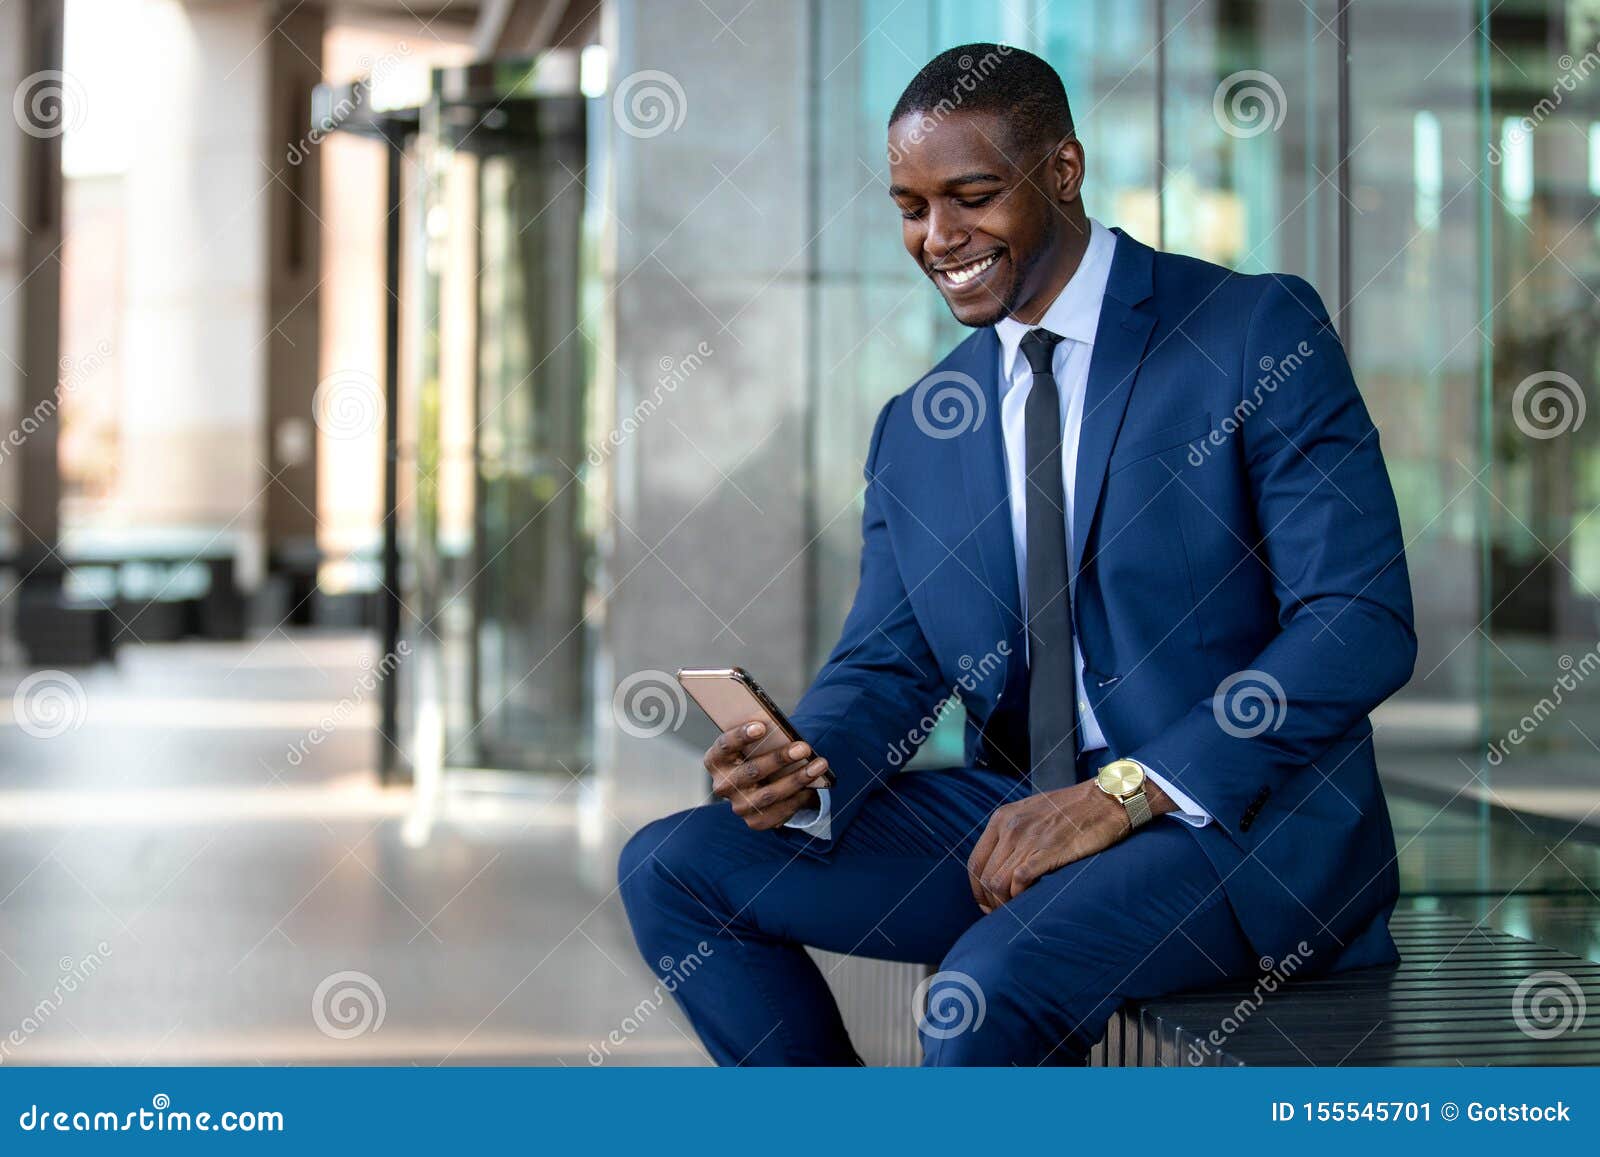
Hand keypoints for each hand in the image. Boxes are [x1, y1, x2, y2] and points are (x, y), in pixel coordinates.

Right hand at [704, 721, 831, 830]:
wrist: (760, 786)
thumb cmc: (759, 753)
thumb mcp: (755, 744)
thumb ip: (763, 738)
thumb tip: (786, 733)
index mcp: (716, 759)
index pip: (725, 746)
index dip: (741, 736)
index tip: (762, 726)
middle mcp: (722, 785)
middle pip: (752, 771)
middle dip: (780, 759)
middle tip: (804, 747)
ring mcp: (738, 806)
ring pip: (769, 794)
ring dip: (797, 779)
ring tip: (819, 765)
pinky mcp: (754, 822)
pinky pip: (779, 811)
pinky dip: (798, 798)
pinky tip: (814, 787)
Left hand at [967, 777, 1172, 912]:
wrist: (1106, 799)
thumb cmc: (1074, 809)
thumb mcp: (1033, 812)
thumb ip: (1014, 833)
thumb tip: (1004, 864)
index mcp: (1002, 818)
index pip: (976, 861)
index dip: (977, 888)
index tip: (987, 902)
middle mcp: (1010, 827)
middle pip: (984, 876)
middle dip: (989, 901)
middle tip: (1001, 915)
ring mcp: (1027, 839)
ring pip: (997, 883)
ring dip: (1003, 904)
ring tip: (1014, 913)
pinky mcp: (1047, 850)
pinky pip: (1018, 881)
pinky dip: (1019, 897)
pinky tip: (1028, 902)